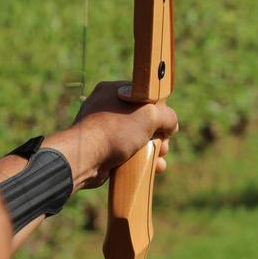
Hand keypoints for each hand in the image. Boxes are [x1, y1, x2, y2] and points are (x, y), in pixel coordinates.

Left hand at [44, 81, 178, 189]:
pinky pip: (127, 151)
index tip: (165, 123)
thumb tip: (172, 126)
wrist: (85, 158)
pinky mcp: (102, 148)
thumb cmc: (115, 130)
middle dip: (158, 135)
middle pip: (143, 119)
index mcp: (115, 91)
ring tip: (160, 158)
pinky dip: (141, 158)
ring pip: (137, 137)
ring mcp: (103, 129)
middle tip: (164, 144)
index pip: (145, 96)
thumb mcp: (150, 115)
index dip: (159, 110)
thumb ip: (168, 116)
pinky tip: (154, 167)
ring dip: (153, 149)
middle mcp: (107, 107)